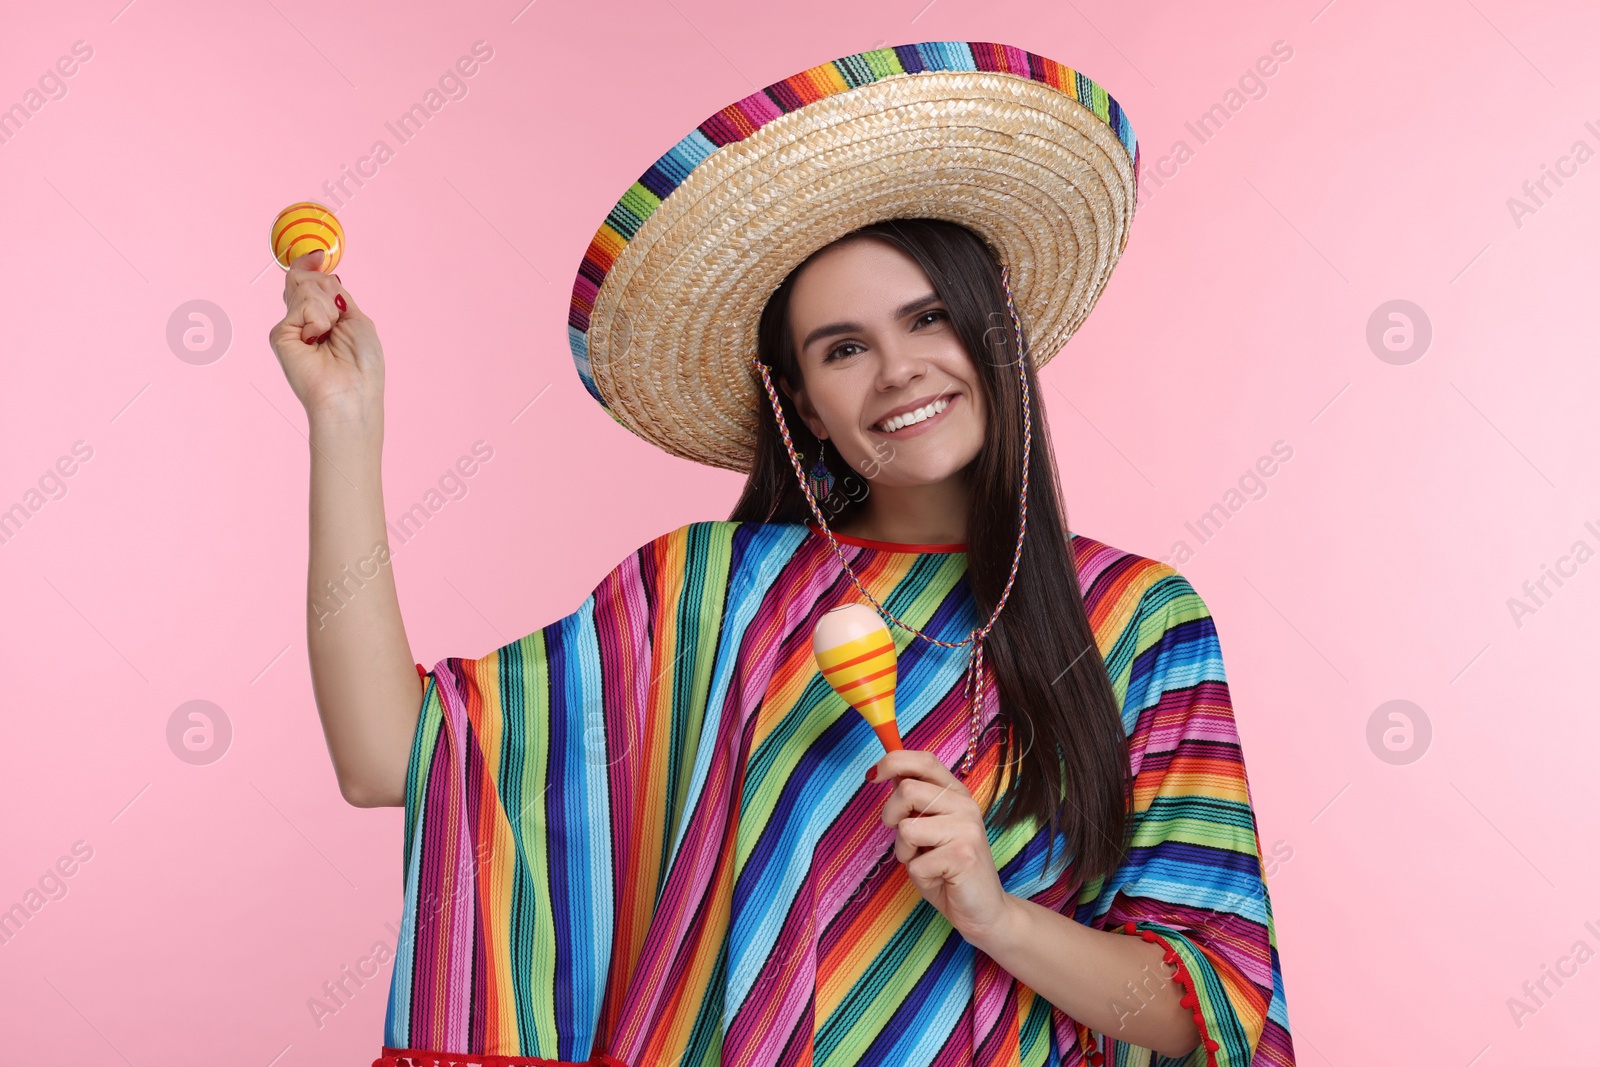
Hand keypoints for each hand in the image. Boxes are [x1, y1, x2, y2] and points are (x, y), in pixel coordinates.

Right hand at [268, 249, 385, 424]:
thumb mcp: (356, 318)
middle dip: (327, 288)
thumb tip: (317, 266)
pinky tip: (318, 339)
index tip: (318, 256)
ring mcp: (290, 326)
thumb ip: (335, 293)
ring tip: (330, 335)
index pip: (309, 280)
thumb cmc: (362, 365)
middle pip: (305, 278)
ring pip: (305, 287)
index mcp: (323, 316)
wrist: (351, 394)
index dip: (310, 264)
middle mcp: (303, 320)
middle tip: (337, 319)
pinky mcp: (279, 334)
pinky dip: (319, 317)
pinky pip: (303, 303)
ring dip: (328, 307)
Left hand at [871, 749, 1012, 942]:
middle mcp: (964, 805)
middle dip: (891, 816)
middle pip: (907, 790)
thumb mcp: (929, 829)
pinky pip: (915, 862)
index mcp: (956, 794)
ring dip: (904, 851)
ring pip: (906, 827)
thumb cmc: (949, 870)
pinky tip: (939, 878)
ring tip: (925, 861)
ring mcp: (966, 829)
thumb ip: (916, 802)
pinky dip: (918, 875)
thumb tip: (890, 773)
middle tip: (905, 840)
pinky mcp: (963, 855)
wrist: (983, 910)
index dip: (893, 761)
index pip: (924, 760)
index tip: (872, 776)